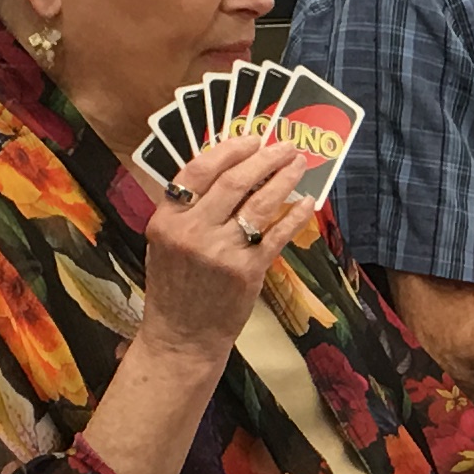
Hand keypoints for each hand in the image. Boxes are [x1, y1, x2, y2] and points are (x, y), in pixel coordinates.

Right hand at [138, 134, 324, 358]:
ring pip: (259, 203)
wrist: (182, 336)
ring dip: (284, 179)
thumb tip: (227, 170)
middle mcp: (192, 231)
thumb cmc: (174, 287)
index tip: (250, 137)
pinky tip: (308, 202)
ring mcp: (221, 251)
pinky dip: (295, 215)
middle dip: (263, 158)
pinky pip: (277, 234)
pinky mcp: (247, 271)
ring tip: (299, 163)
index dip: (228, 149)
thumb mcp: (165, 242)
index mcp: (167, 219)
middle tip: (284, 145)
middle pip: (233, 181)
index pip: (198, 170)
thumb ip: (187, 209)